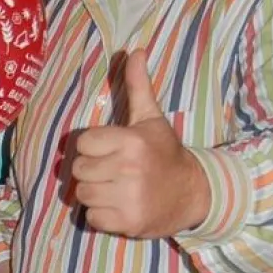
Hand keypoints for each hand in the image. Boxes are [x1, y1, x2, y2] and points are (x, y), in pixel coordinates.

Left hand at [70, 49, 208, 237]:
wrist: (194, 193)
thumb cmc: (164, 153)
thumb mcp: (151, 119)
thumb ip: (138, 86)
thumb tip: (134, 50)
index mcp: (130, 141)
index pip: (81, 143)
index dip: (92, 147)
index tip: (110, 150)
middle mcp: (128, 169)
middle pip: (79, 170)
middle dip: (92, 171)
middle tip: (113, 171)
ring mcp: (128, 197)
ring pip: (83, 195)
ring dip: (95, 194)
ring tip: (116, 188)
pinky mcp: (128, 222)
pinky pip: (92, 218)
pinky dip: (102, 216)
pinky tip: (119, 206)